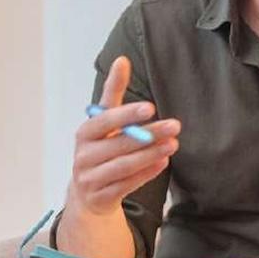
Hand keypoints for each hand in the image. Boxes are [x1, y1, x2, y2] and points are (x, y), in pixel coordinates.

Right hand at [65, 56, 180, 216]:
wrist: (88, 193)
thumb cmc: (100, 148)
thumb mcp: (104, 122)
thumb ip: (113, 92)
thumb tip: (122, 60)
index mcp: (84, 133)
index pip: (105, 121)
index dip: (126, 114)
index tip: (149, 107)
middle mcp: (83, 156)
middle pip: (119, 143)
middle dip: (149, 134)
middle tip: (175, 125)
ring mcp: (90, 178)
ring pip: (124, 165)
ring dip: (150, 154)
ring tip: (173, 144)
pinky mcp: (101, 197)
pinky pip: (127, 184)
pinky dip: (146, 173)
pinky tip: (163, 162)